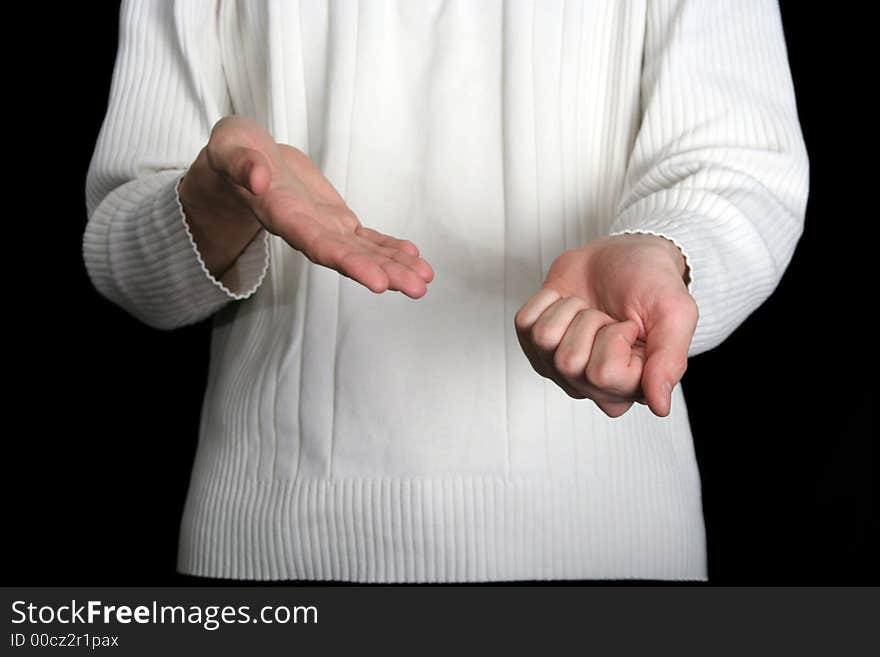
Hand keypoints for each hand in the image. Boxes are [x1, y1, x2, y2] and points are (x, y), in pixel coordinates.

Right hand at [179, 115, 433, 297]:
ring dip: (395, 266)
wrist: (243, 160)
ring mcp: (323, 227)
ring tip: (424, 279)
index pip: (319, 246)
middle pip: (349, 257)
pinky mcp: (335, 219)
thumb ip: (241, 164)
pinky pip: (366, 238)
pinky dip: (389, 248)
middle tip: (416, 288)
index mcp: (283, 216)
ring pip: (363, 251)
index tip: (378, 282)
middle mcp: (306, 230)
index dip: (351, 263)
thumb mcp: (228, 149)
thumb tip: (258, 178)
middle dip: (384, 272)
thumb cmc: (232, 153)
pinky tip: (414, 257)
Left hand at [514, 234, 696, 417]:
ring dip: (569, 309)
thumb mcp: (675, 315)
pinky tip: (568, 303)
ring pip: (544, 340)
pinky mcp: (534, 343)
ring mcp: (559, 367)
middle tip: (609, 317)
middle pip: (568, 361)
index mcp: (629, 387)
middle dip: (591, 322)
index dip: (615, 338)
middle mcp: (592, 386)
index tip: (631, 327)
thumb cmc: (651, 283)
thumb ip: (670, 362)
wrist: (624, 254)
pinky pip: (525, 322)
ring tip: (590, 309)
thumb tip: (660, 406)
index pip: (602, 375)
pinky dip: (547, 300)